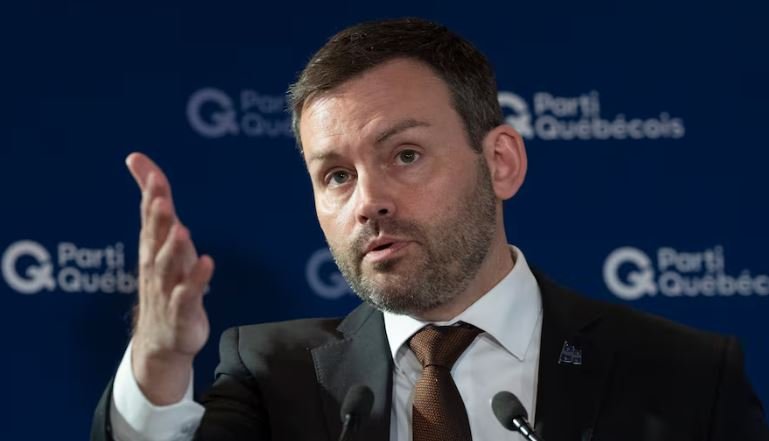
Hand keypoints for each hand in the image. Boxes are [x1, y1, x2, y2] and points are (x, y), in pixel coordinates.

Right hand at [126, 152, 214, 404]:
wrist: (162, 340)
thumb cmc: (165, 281)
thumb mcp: (161, 239)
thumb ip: (153, 200)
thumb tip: (138, 159)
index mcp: (152, 247)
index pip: (151, 218)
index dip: (152, 197)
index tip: (153, 176)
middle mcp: (156, 265)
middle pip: (156, 239)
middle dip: (158, 219)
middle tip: (161, 199)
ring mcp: (167, 289)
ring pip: (168, 266)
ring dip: (173, 248)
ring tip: (181, 230)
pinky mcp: (182, 311)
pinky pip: (189, 294)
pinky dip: (197, 279)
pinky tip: (208, 263)